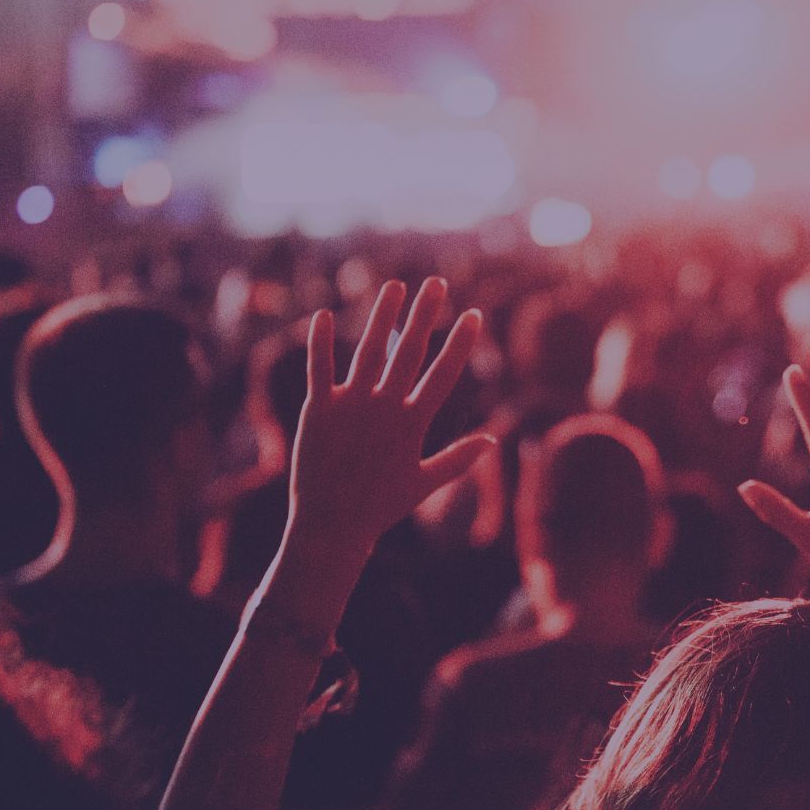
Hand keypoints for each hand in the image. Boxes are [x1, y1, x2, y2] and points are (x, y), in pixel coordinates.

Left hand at [286, 278, 492, 563]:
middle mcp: (383, 408)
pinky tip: (322, 314)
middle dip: (425, 314)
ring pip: (369, 350)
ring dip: (382, 316)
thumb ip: (458, 459)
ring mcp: (350, 406)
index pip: (443, 374)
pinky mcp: (317, 410)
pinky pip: (319, 368)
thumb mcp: (424, 483)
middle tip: (436, 283)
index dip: (460, 343)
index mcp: (411, 424)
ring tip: (395, 287)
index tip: (474, 315)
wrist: (332, 526)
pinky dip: (320, 341)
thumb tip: (492, 441)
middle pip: (409, 351)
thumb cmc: (381, 507)